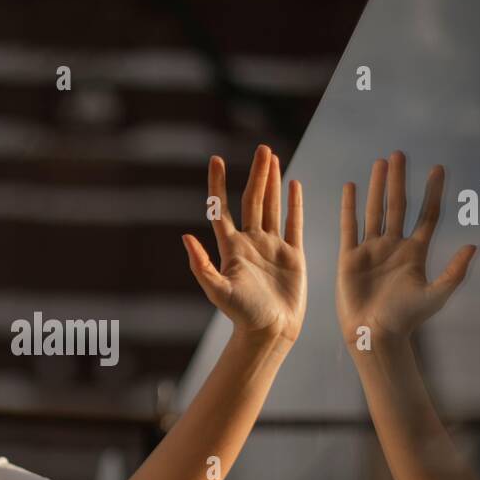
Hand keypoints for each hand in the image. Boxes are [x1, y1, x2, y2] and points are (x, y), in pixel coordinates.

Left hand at [183, 144, 306, 344]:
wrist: (270, 331)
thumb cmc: (242, 315)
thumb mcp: (218, 291)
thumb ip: (202, 265)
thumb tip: (185, 237)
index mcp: (232, 248)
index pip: (223, 209)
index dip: (218, 184)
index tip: (215, 160)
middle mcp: (251, 242)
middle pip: (253, 200)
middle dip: (257, 174)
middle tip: (262, 148)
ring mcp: (272, 247)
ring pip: (272, 206)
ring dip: (273, 182)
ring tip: (273, 158)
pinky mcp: (292, 254)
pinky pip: (294, 223)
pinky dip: (294, 203)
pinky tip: (294, 185)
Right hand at [336, 151, 476, 350]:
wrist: (374, 333)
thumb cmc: (406, 319)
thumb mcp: (436, 295)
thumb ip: (454, 272)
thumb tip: (474, 246)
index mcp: (415, 252)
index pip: (426, 215)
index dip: (432, 192)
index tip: (438, 169)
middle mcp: (394, 246)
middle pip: (398, 205)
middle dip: (399, 180)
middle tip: (400, 154)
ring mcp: (371, 250)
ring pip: (374, 210)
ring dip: (376, 187)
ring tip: (380, 163)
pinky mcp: (350, 257)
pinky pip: (349, 226)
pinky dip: (349, 206)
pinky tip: (351, 186)